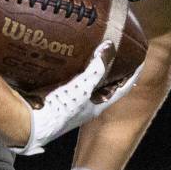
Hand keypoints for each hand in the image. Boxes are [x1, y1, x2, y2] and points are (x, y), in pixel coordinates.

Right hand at [12, 43, 130, 155]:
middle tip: (115, 52)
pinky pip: (69, 80)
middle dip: (111, 70)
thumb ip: (98, 68)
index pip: (122, 88)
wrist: (30, 124)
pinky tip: (66, 58)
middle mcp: (86, 105)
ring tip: (92, 51)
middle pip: (105, 85)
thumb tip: (110, 45)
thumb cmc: (60, 110)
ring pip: (86, 82)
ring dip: (91, 68)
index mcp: (98, 106)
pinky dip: (72, 69)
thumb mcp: (83, 87)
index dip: (132, 74)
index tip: (140, 58)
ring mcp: (70, 102)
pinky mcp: (55, 97)